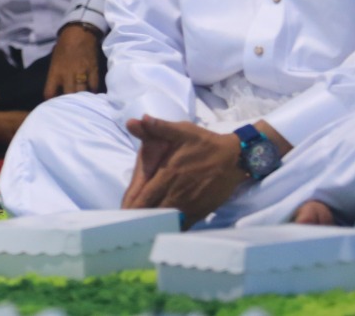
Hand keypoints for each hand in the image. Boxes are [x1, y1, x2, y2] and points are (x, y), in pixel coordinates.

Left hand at [43, 23, 103, 98]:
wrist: (79, 33)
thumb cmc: (64, 46)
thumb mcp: (54, 61)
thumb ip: (56, 75)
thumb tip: (57, 88)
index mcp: (55, 72)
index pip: (49, 93)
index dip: (51, 100)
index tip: (54, 103)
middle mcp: (67, 75)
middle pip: (68, 96)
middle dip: (69, 102)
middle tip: (71, 104)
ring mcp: (81, 74)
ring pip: (81, 93)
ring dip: (82, 98)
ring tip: (82, 101)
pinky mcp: (93, 71)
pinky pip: (94, 87)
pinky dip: (93, 92)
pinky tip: (92, 93)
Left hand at [120, 115, 246, 223]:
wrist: (234, 158)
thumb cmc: (204, 144)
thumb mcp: (181, 131)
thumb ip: (157, 128)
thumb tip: (133, 120)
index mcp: (167, 174)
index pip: (144, 195)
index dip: (131, 206)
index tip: (120, 214)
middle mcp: (176, 192)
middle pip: (152, 211)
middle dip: (138, 219)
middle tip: (125, 226)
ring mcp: (189, 204)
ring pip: (166, 220)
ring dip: (153, 225)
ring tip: (140, 231)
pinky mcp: (200, 211)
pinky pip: (183, 225)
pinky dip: (171, 229)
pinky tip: (162, 232)